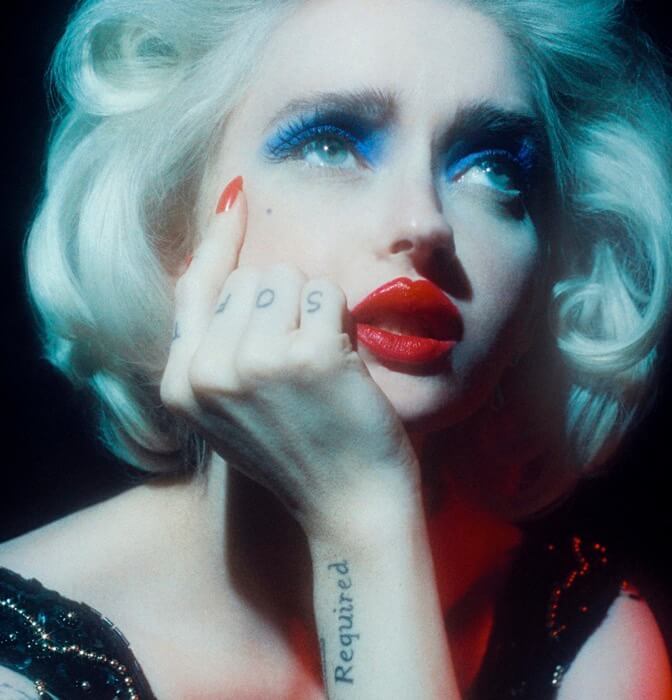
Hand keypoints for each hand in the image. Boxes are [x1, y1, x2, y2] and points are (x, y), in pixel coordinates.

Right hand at [160, 177, 420, 538]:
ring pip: (287, 278)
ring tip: (320, 365)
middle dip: (284, 304)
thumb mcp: (232, 410)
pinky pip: (326, 294)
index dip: (218, 242)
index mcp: (181, 386)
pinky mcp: (308, 356)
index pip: (193, 287)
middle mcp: (207, 372)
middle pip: (250, 279)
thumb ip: (214, 346)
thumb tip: (218, 263)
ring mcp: (256, 363)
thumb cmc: (299, 453)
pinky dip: (341, 320)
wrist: (349, 506)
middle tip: (301, 359)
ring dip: (312, 311)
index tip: (236, 200)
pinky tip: (343, 365)